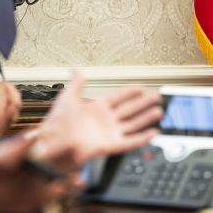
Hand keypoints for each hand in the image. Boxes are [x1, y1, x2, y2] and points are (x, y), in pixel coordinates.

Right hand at [0, 133, 81, 212]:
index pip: (5, 157)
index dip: (22, 144)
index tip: (36, 132)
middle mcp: (0, 187)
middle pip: (31, 176)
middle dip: (52, 161)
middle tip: (71, 146)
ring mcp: (10, 199)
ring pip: (42, 190)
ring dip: (61, 177)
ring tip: (80, 166)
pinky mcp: (18, 206)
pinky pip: (44, 199)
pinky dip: (60, 190)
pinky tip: (74, 180)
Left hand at [32, 71, 161, 170]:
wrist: (53, 142)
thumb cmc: (57, 122)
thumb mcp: (68, 97)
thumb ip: (76, 83)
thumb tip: (77, 67)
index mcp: (96, 108)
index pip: (117, 98)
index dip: (129, 92)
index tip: (141, 88)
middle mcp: (105, 120)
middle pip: (129, 110)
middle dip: (143, 104)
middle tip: (156, 97)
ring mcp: (108, 133)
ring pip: (132, 124)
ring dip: (145, 118)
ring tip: (158, 111)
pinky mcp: (110, 146)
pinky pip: (130, 142)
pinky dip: (142, 138)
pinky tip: (153, 133)